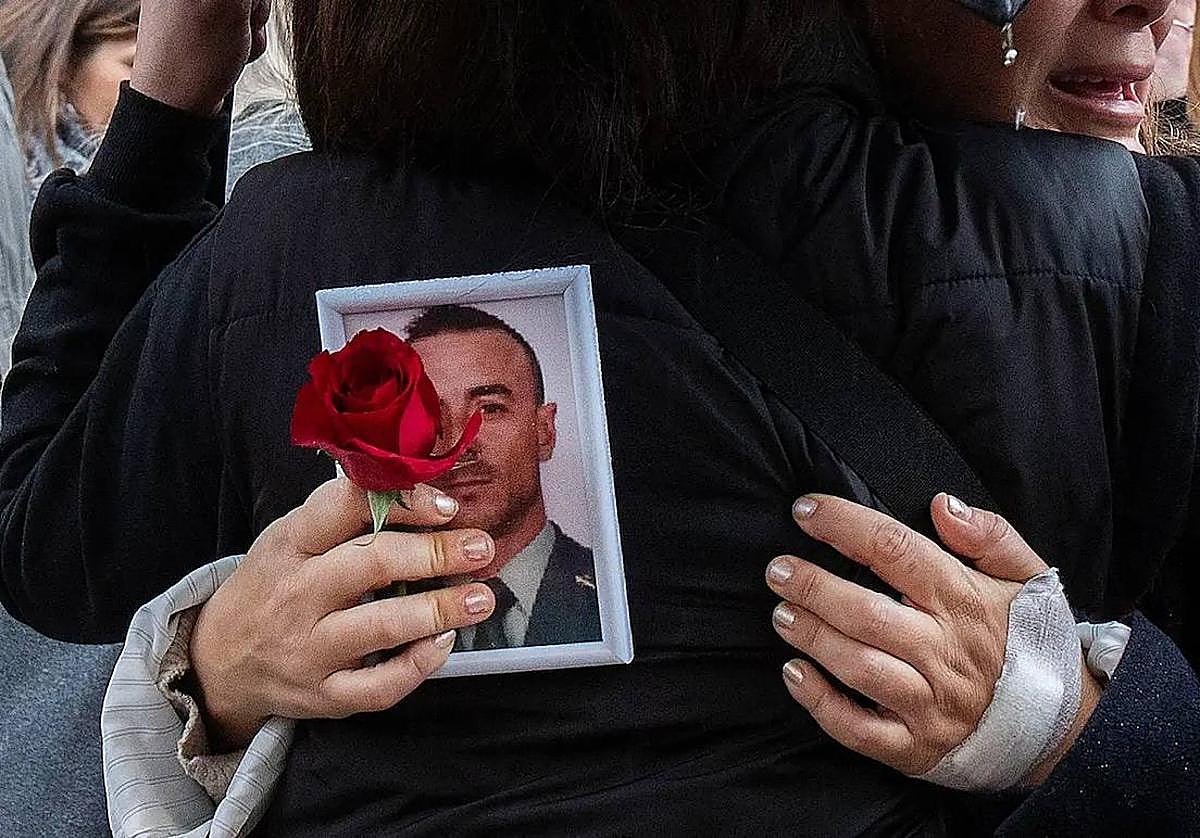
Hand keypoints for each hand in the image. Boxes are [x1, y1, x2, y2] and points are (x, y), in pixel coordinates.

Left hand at [130, 0, 271, 114]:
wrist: (176, 103)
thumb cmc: (193, 56)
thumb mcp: (227, 5)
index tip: (242, 10)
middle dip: (251, 5)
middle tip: (238, 25)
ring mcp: (196, 3)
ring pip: (250, 1)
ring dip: (251, 24)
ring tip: (233, 42)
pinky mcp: (204, 20)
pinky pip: (242, 20)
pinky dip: (245, 37)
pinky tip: (231, 50)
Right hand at [190, 477, 496, 749]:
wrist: (220, 659)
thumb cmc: (275, 583)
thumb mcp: (294, 537)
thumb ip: (347, 516)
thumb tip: (427, 493)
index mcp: (291, 544)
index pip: (345, 508)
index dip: (403, 501)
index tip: (448, 506)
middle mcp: (296, 594)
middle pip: (372, 564)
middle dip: (435, 554)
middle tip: (481, 547)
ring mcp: (307, 649)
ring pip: (380, 626)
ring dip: (440, 609)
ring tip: (482, 598)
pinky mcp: (322, 696)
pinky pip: (377, 687)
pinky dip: (417, 666)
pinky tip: (444, 644)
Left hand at [766, 493, 1100, 780]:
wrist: (1066, 730)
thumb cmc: (1032, 642)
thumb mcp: (1029, 577)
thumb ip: (990, 535)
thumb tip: (942, 504)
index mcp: (965, 602)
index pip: (897, 551)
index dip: (845, 525)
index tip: (805, 510)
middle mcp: (944, 651)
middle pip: (868, 613)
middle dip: (814, 587)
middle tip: (777, 569)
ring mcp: (928, 703)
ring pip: (860, 667)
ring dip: (814, 638)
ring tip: (781, 614)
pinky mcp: (914, 746)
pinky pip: (858, 729)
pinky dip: (820, 703)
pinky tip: (794, 674)